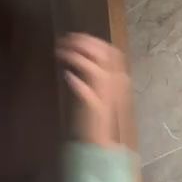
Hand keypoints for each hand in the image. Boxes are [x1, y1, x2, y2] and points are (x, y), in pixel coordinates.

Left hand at [56, 33, 129, 147]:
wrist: (99, 145)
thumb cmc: (96, 119)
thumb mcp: (100, 93)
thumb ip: (95, 75)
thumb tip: (82, 56)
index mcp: (120, 80)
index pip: (112, 52)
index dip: (93, 41)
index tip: (76, 36)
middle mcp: (116, 86)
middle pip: (104, 56)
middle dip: (83, 44)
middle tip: (64, 40)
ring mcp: (106, 97)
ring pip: (96, 70)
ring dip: (77, 58)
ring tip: (61, 53)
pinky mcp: (95, 109)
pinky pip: (88, 92)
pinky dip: (77, 83)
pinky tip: (67, 76)